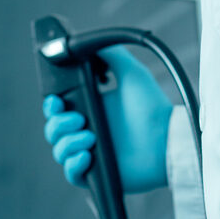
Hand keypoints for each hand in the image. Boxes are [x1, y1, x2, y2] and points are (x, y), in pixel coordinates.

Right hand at [42, 45, 173, 192]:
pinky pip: (72, 174)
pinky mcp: (98, 174)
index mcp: (92, 109)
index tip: (56, 100)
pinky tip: (86, 155)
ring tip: (90, 138)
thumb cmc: (153, 108)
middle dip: (57, 123)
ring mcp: (92, 153)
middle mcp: (89, 131)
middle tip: (79, 119)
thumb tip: (91, 44)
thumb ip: (112, 56)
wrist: (168, 139)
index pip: (59, 109)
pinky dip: (73, 165)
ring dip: (67, 143)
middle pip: (54, 130)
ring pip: (60, 151)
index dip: (52, 106)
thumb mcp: (132, 74)